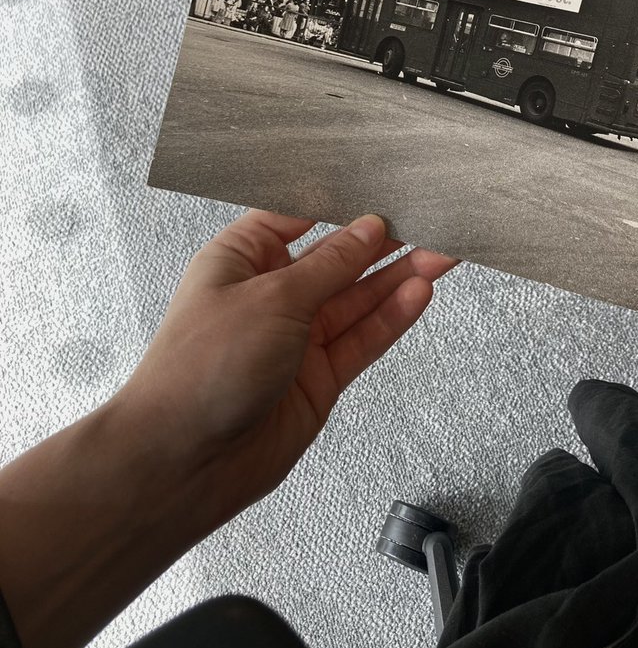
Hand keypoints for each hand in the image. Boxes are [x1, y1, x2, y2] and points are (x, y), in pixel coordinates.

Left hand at [115, 210, 455, 520]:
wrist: (184, 461)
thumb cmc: (201, 369)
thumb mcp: (273, 297)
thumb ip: (330, 264)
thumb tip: (367, 229)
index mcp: (241, 259)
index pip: (297, 217)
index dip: (339, 202)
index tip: (381, 186)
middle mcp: (269, 295)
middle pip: (336, 258)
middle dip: (382, 241)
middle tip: (429, 220)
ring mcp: (295, 338)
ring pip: (357, 299)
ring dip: (398, 277)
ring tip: (443, 252)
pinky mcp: (318, 377)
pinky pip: (362, 339)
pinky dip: (392, 317)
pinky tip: (419, 292)